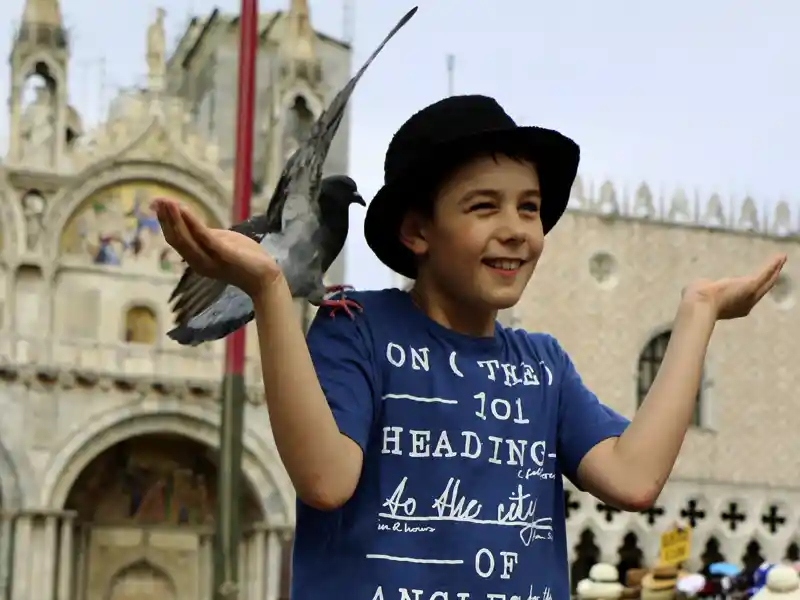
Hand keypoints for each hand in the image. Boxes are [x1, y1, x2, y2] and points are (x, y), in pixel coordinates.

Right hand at [152, 197, 280, 297]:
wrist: (266, 277)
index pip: (175, 239)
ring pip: (184, 238)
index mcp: (196, 259)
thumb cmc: (246, 259)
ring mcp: (209, 260)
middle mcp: (198, 262)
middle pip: (175, 238)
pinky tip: (184, 209)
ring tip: (166, 202)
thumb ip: (207, 235)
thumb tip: (191, 222)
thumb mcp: (223, 243)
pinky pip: (203, 237)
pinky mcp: (222, 254)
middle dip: (165, 218)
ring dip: (173, 218)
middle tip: (156, 200)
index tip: (157, 204)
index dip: (164, 222)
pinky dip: (191, 222)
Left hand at [681, 253, 787, 319]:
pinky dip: (773, 265)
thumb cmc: (695, 299)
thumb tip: (703, 283)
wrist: (699, 304)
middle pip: (762, 290)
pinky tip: (780, 256)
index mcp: (732, 308)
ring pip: (766, 281)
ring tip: (780, 260)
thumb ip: (705, 287)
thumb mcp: (701, 292)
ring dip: (775, 270)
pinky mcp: (751, 285)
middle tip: (776, 270)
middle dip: (770, 279)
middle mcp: (745, 304)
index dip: (753, 290)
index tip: (756, 282)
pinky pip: (765, 273)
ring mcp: (750, 295)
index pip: (746, 297)